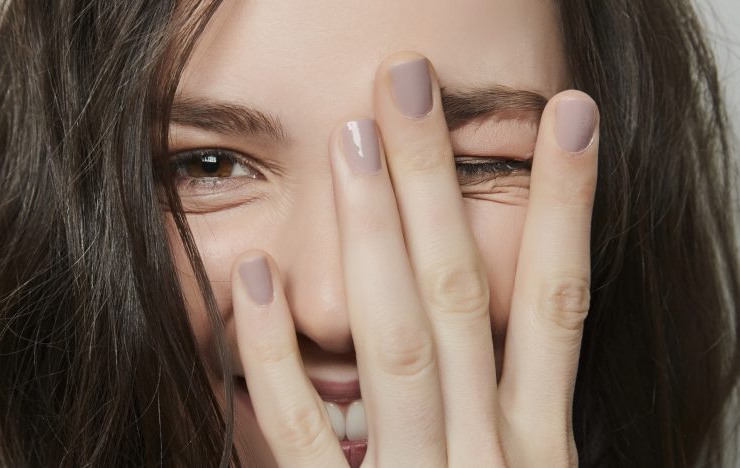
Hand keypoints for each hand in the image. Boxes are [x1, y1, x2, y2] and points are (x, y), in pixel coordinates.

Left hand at [231, 51, 597, 466]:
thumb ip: (506, 411)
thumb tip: (495, 321)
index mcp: (537, 447)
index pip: (558, 304)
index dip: (567, 201)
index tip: (567, 111)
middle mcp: (485, 457)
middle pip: (463, 294)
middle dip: (436, 182)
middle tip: (409, 80)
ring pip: (397, 345)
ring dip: (373, 233)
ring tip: (353, 137)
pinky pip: (299, 429)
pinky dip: (274, 351)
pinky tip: (255, 274)